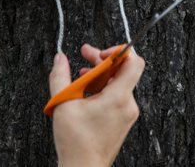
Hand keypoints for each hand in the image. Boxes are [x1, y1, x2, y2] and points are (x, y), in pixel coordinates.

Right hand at [49, 44, 144, 166]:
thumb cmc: (77, 143)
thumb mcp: (63, 104)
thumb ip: (60, 76)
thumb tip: (60, 59)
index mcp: (118, 97)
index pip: (134, 63)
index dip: (119, 51)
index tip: (101, 53)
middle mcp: (128, 104)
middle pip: (123, 70)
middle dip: (102, 60)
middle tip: (85, 54)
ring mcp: (127, 113)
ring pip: (119, 83)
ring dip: (100, 75)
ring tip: (81, 76)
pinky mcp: (122, 120)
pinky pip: (117, 96)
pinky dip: (103, 88)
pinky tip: (86, 92)